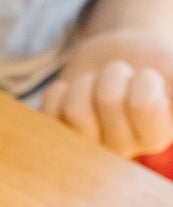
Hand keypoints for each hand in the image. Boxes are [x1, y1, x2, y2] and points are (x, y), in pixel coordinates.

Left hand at [40, 29, 172, 157]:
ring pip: (77, 110)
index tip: (147, 76)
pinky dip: (59, 92)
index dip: (144, 81)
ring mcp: (88, 146)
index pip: (145, 105)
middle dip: (114, 73)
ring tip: (96, 82)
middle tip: (119, 74)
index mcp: (158, 137)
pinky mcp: (56, 137)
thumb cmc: (155, 64)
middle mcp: (124, 150)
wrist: (118, 57)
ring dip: (85, 82)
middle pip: (108, 101)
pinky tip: (72, 91)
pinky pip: (49, 115)